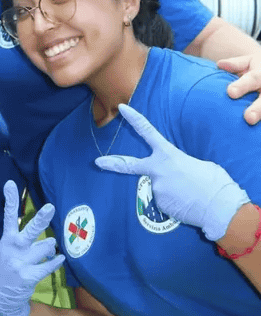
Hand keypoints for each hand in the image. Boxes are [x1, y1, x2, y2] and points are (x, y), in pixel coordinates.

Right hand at [0, 180, 64, 315]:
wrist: (0, 296)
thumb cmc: (8, 267)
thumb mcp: (8, 249)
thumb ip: (23, 239)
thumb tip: (50, 237)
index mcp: (7, 239)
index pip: (8, 216)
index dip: (11, 200)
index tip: (10, 184)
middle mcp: (14, 248)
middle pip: (30, 230)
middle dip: (41, 219)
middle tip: (50, 207)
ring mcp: (21, 262)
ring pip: (46, 246)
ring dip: (50, 247)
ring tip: (47, 250)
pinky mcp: (29, 276)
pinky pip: (49, 265)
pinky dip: (56, 261)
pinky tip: (60, 258)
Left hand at [95, 104, 249, 240]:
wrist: (217, 206)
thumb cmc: (213, 182)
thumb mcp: (198, 164)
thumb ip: (179, 164)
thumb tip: (176, 172)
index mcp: (168, 154)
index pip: (147, 131)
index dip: (133, 118)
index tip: (121, 108)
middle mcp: (157, 170)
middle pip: (130, 165)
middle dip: (113, 164)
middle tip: (98, 162)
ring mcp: (156, 187)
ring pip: (158, 187)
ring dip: (170, 190)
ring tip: (189, 194)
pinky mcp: (159, 204)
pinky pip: (163, 200)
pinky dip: (173, 202)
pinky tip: (186, 203)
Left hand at [217, 54, 260, 125]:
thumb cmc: (256, 67)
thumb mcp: (249, 62)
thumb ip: (236, 64)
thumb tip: (220, 65)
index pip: (252, 80)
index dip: (242, 86)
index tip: (230, 92)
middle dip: (257, 109)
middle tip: (248, 118)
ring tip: (253, 126)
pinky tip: (256, 136)